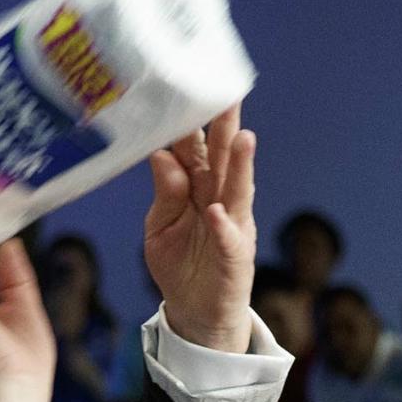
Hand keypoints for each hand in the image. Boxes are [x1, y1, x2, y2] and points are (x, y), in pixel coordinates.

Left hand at [145, 104, 255, 353]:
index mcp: (195, 187)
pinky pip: (228, 240)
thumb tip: (160, 156)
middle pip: (221, 158)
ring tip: (242, 138)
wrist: (194, 313)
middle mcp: (218, 199)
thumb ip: (164, 194)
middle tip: (228, 94)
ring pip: (236, 190)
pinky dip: (224, 227)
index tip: (184, 88)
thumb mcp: (159, 227)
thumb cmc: (178, 265)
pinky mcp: (234, 258)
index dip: (189, 121)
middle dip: (225, 127)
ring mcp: (230, 226)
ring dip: (239, 165)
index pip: (191, 148)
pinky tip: (218, 213)